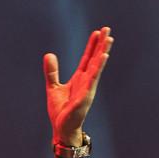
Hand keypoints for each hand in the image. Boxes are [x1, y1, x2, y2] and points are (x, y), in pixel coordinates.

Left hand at [44, 27, 112, 146]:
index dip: (92, 45)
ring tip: (109, 39)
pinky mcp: (85, 96)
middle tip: (107, 29)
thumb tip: (49, 54)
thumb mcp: (53, 87)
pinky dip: (98, 68)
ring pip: (97, 67)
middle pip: (95, 59)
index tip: (97, 32)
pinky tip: (103, 57)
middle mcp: (86, 81)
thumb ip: (52, 72)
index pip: (87, 58)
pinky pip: (93, 79)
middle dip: (101, 44)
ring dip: (102, 52)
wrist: (61, 128)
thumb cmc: (60, 110)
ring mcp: (88, 88)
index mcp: (80, 78)